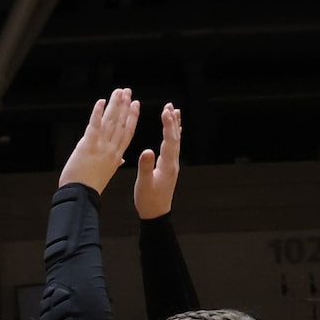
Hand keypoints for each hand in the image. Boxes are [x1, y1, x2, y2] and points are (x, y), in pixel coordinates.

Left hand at [61, 88, 138, 195]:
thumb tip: (121, 160)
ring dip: (115, 104)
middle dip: (125, 105)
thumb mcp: (107, 173)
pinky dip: (97, 113)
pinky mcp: (88, 146)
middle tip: (128, 91)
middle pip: (121, 123)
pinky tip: (101, 102)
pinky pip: (94, 126)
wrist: (80, 196)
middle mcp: (112, 149)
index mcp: (117, 155)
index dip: (133, 116)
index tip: (136, 104)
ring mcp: (101, 147)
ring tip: (119, 92)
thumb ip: (115, 163)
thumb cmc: (90, 187)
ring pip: (111, 121)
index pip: (128, 132)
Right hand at [133, 101, 180, 218]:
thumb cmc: (148, 200)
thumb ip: (145, 167)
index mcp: (167, 165)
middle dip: (173, 121)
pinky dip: (173, 136)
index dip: (168, 125)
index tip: (165, 111)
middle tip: (170, 106)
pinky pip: (173, 147)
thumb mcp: (143, 184)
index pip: (170, 140)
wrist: (156, 213)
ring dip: (175, 126)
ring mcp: (172, 165)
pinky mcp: (169, 167)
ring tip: (174, 112)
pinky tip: (173, 132)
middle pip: (175, 137)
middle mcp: (173, 162)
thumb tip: (147, 151)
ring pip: (176, 141)